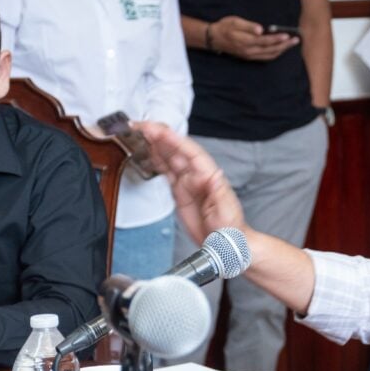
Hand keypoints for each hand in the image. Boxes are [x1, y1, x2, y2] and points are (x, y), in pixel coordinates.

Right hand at [137, 122, 247, 244]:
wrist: (226, 244)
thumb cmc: (230, 228)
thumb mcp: (226, 211)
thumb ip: (219, 193)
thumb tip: (214, 174)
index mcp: (208, 176)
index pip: (190, 152)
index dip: (173, 140)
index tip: (158, 131)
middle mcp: (197, 176)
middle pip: (176, 150)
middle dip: (159, 136)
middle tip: (140, 126)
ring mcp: (188, 183)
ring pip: (169, 157)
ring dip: (155, 144)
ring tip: (139, 133)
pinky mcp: (180, 192)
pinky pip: (166, 171)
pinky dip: (156, 160)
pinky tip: (147, 153)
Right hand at [209, 16, 299, 60]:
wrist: (214, 38)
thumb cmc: (225, 27)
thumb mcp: (235, 22)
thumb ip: (249, 26)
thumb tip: (261, 30)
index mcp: (246, 41)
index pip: (265, 41)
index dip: (277, 39)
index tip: (287, 35)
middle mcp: (249, 51)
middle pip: (271, 50)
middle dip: (284, 45)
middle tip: (296, 40)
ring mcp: (250, 56)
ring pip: (270, 55)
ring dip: (282, 50)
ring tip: (291, 44)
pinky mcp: (249, 57)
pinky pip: (266, 57)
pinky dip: (275, 54)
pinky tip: (281, 49)